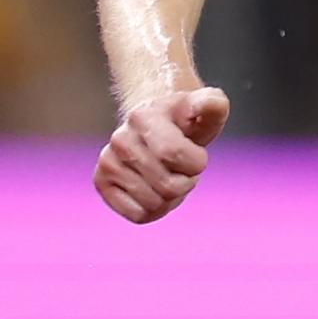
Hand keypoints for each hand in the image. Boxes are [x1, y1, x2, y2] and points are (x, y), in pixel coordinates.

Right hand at [93, 86, 229, 223]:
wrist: (158, 124)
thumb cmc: (188, 120)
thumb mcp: (208, 108)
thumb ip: (214, 104)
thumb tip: (203, 103)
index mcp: (144, 116)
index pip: (173, 154)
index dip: (196, 162)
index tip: (198, 153)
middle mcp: (120, 139)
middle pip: (168, 186)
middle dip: (187, 181)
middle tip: (183, 166)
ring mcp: (108, 162)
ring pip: (154, 204)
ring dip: (173, 196)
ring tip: (169, 174)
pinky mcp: (102, 183)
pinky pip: (138, 215)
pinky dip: (155, 209)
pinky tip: (155, 188)